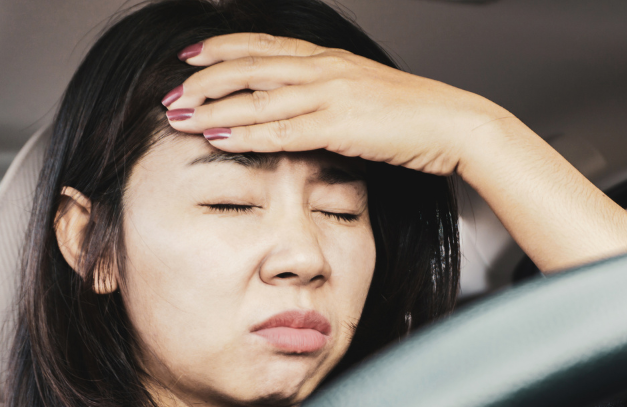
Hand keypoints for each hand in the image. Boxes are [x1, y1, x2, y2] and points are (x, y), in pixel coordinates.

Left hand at [163, 33, 512, 175]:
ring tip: (179, 118)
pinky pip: (280, 130)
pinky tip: (219, 139)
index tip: (190, 56)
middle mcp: (324, 69)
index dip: (222, 49)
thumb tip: (306, 114)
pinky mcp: (338, 124)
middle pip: (249, 67)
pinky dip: (245, 134)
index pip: (264, 46)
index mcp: (329, 59)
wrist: (454, 124)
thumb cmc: (415, 117)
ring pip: (256, 97)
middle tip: (172, 94)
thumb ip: (332, 99)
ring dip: (212, 108)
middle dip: (204, 80)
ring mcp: (330, 94)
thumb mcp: (366, 97)